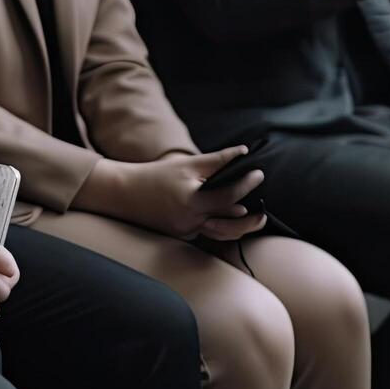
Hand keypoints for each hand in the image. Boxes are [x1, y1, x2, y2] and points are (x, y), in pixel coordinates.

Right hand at [76, 146, 267, 239]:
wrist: (125, 194)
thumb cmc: (156, 176)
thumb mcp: (186, 164)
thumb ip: (216, 161)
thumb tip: (242, 152)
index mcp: (191, 200)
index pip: (228, 195)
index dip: (246, 184)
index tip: (258, 174)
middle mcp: (189, 220)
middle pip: (230, 224)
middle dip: (250, 219)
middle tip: (263, 211)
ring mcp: (185, 231)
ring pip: (220, 234)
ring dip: (240, 228)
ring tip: (253, 217)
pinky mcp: (182, 235)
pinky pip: (206, 232)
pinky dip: (220, 226)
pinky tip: (232, 219)